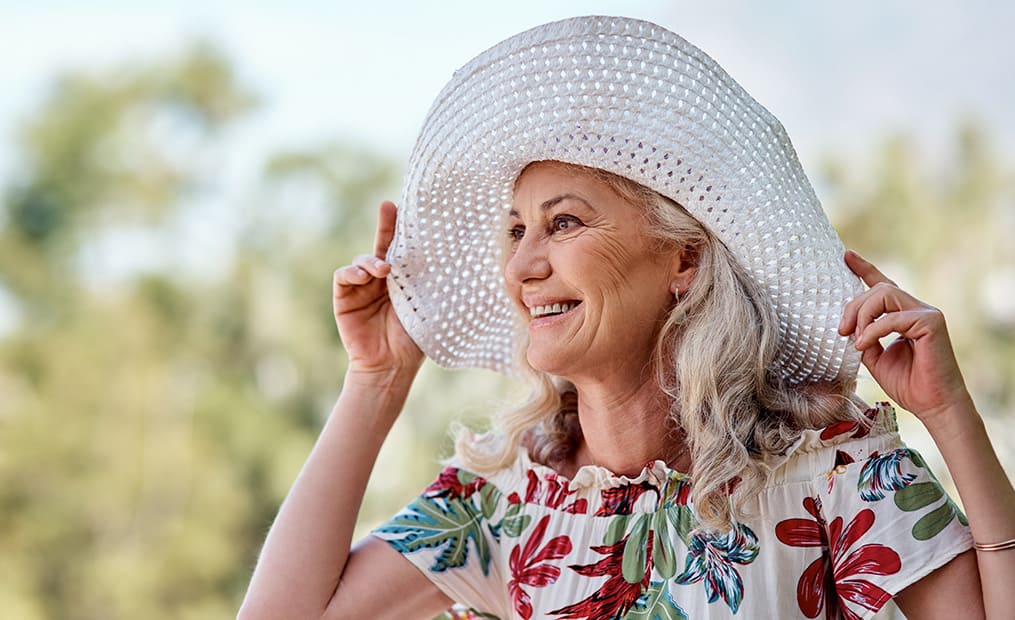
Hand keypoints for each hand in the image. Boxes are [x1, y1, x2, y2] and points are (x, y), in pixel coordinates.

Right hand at [333, 201, 422, 378]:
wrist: (390, 367)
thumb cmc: (414, 341)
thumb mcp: (428, 308)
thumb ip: (433, 286)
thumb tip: (465, 264)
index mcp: (404, 280)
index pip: (405, 249)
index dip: (405, 229)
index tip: (410, 209)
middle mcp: (382, 279)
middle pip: (381, 245)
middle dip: (385, 225)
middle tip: (388, 207)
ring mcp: (362, 287)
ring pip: (362, 260)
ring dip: (370, 261)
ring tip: (383, 270)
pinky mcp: (344, 297)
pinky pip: (344, 276)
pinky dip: (352, 272)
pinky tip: (364, 277)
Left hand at [839, 250, 973, 425]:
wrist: (932, 405)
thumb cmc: (908, 384)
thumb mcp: (874, 356)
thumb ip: (863, 336)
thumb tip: (847, 325)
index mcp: (903, 315)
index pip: (882, 285)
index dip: (864, 268)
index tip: (845, 255)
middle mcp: (917, 309)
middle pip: (877, 289)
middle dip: (853, 307)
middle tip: (841, 331)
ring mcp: (926, 313)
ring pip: (884, 294)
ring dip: (862, 315)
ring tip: (855, 339)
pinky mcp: (931, 322)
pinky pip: (892, 317)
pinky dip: (872, 330)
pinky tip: (863, 345)